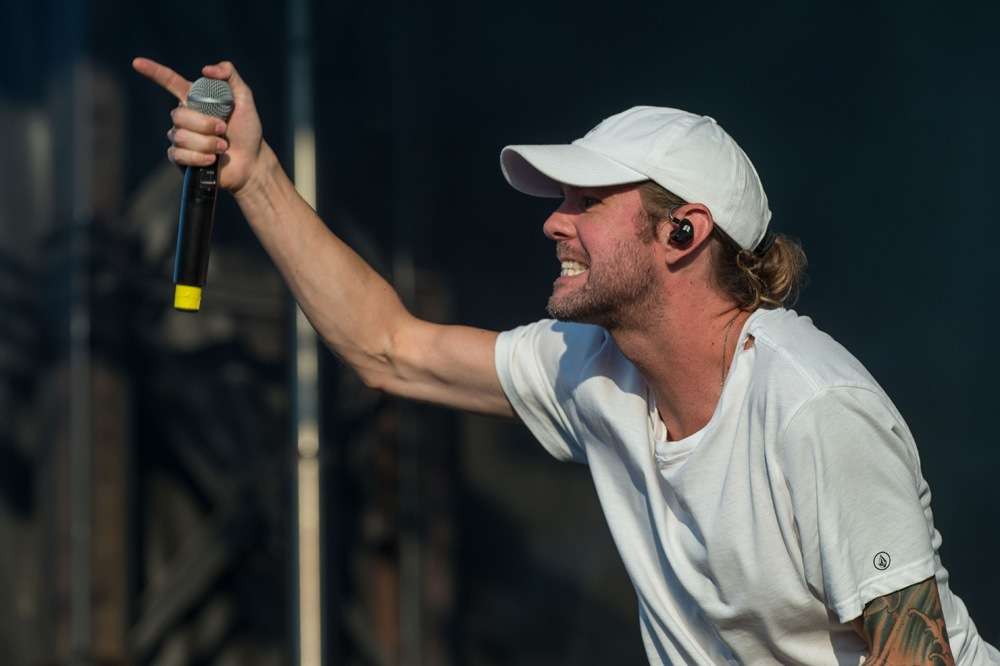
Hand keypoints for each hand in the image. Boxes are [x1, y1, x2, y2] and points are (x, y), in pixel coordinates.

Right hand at [132, 58, 264, 193]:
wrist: (251, 162)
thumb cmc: (247, 131)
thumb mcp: (244, 99)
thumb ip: (230, 77)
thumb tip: (206, 69)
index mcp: (195, 99)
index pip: (170, 81)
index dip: (154, 71)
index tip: (137, 62)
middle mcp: (184, 117)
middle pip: (178, 115)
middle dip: (205, 123)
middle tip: (223, 129)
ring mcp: (180, 138)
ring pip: (180, 136)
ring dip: (206, 142)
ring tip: (223, 146)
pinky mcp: (180, 158)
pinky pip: (179, 154)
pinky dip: (199, 157)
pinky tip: (212, 159)